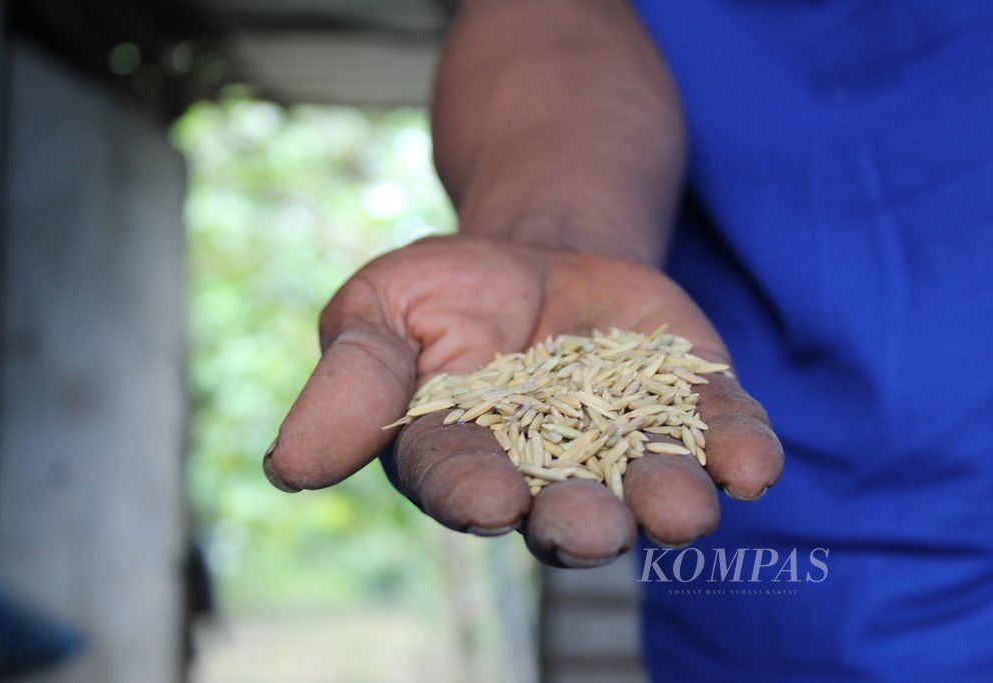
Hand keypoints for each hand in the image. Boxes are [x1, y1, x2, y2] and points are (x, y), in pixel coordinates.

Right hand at [263, 235, 783, 566]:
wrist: (541, 255)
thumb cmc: (446, 292)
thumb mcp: (381, 312)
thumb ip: (350, 385)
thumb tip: (287, 467)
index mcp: (462, 459)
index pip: (460, 481)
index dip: (471, 491)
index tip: (486, 499)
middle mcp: (550, 475)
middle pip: (563, 510)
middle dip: (575, 521)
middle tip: (585, 529)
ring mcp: (628, 446)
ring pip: (650, 488)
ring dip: (667, 502)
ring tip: (681, 510)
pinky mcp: (691, 408)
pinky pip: (719, 436)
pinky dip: (737, 451)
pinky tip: (752, 464)